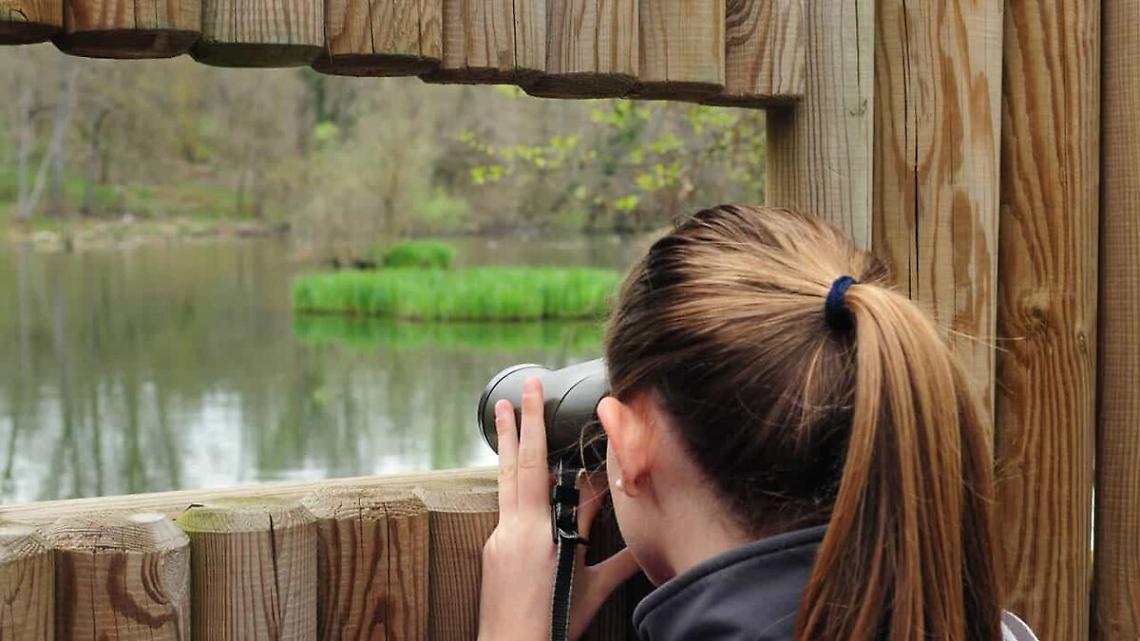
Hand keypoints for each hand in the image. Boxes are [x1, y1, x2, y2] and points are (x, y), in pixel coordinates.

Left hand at [478, 378, 639, 640]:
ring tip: (504, 412)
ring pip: (505, 479)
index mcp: (539, 532)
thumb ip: (620, 559)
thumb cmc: (552, 623)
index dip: (555, 437)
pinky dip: (511, 479)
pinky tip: (512, 470)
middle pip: (520, 463)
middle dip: (524, 421)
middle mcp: (514, 528)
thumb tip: (648, 537)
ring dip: (507, 443)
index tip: (556, 403)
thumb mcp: (592, 589)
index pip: (550, 472)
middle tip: (524, 386)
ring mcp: (499, 537)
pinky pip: (504, 504)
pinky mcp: (493, 549)